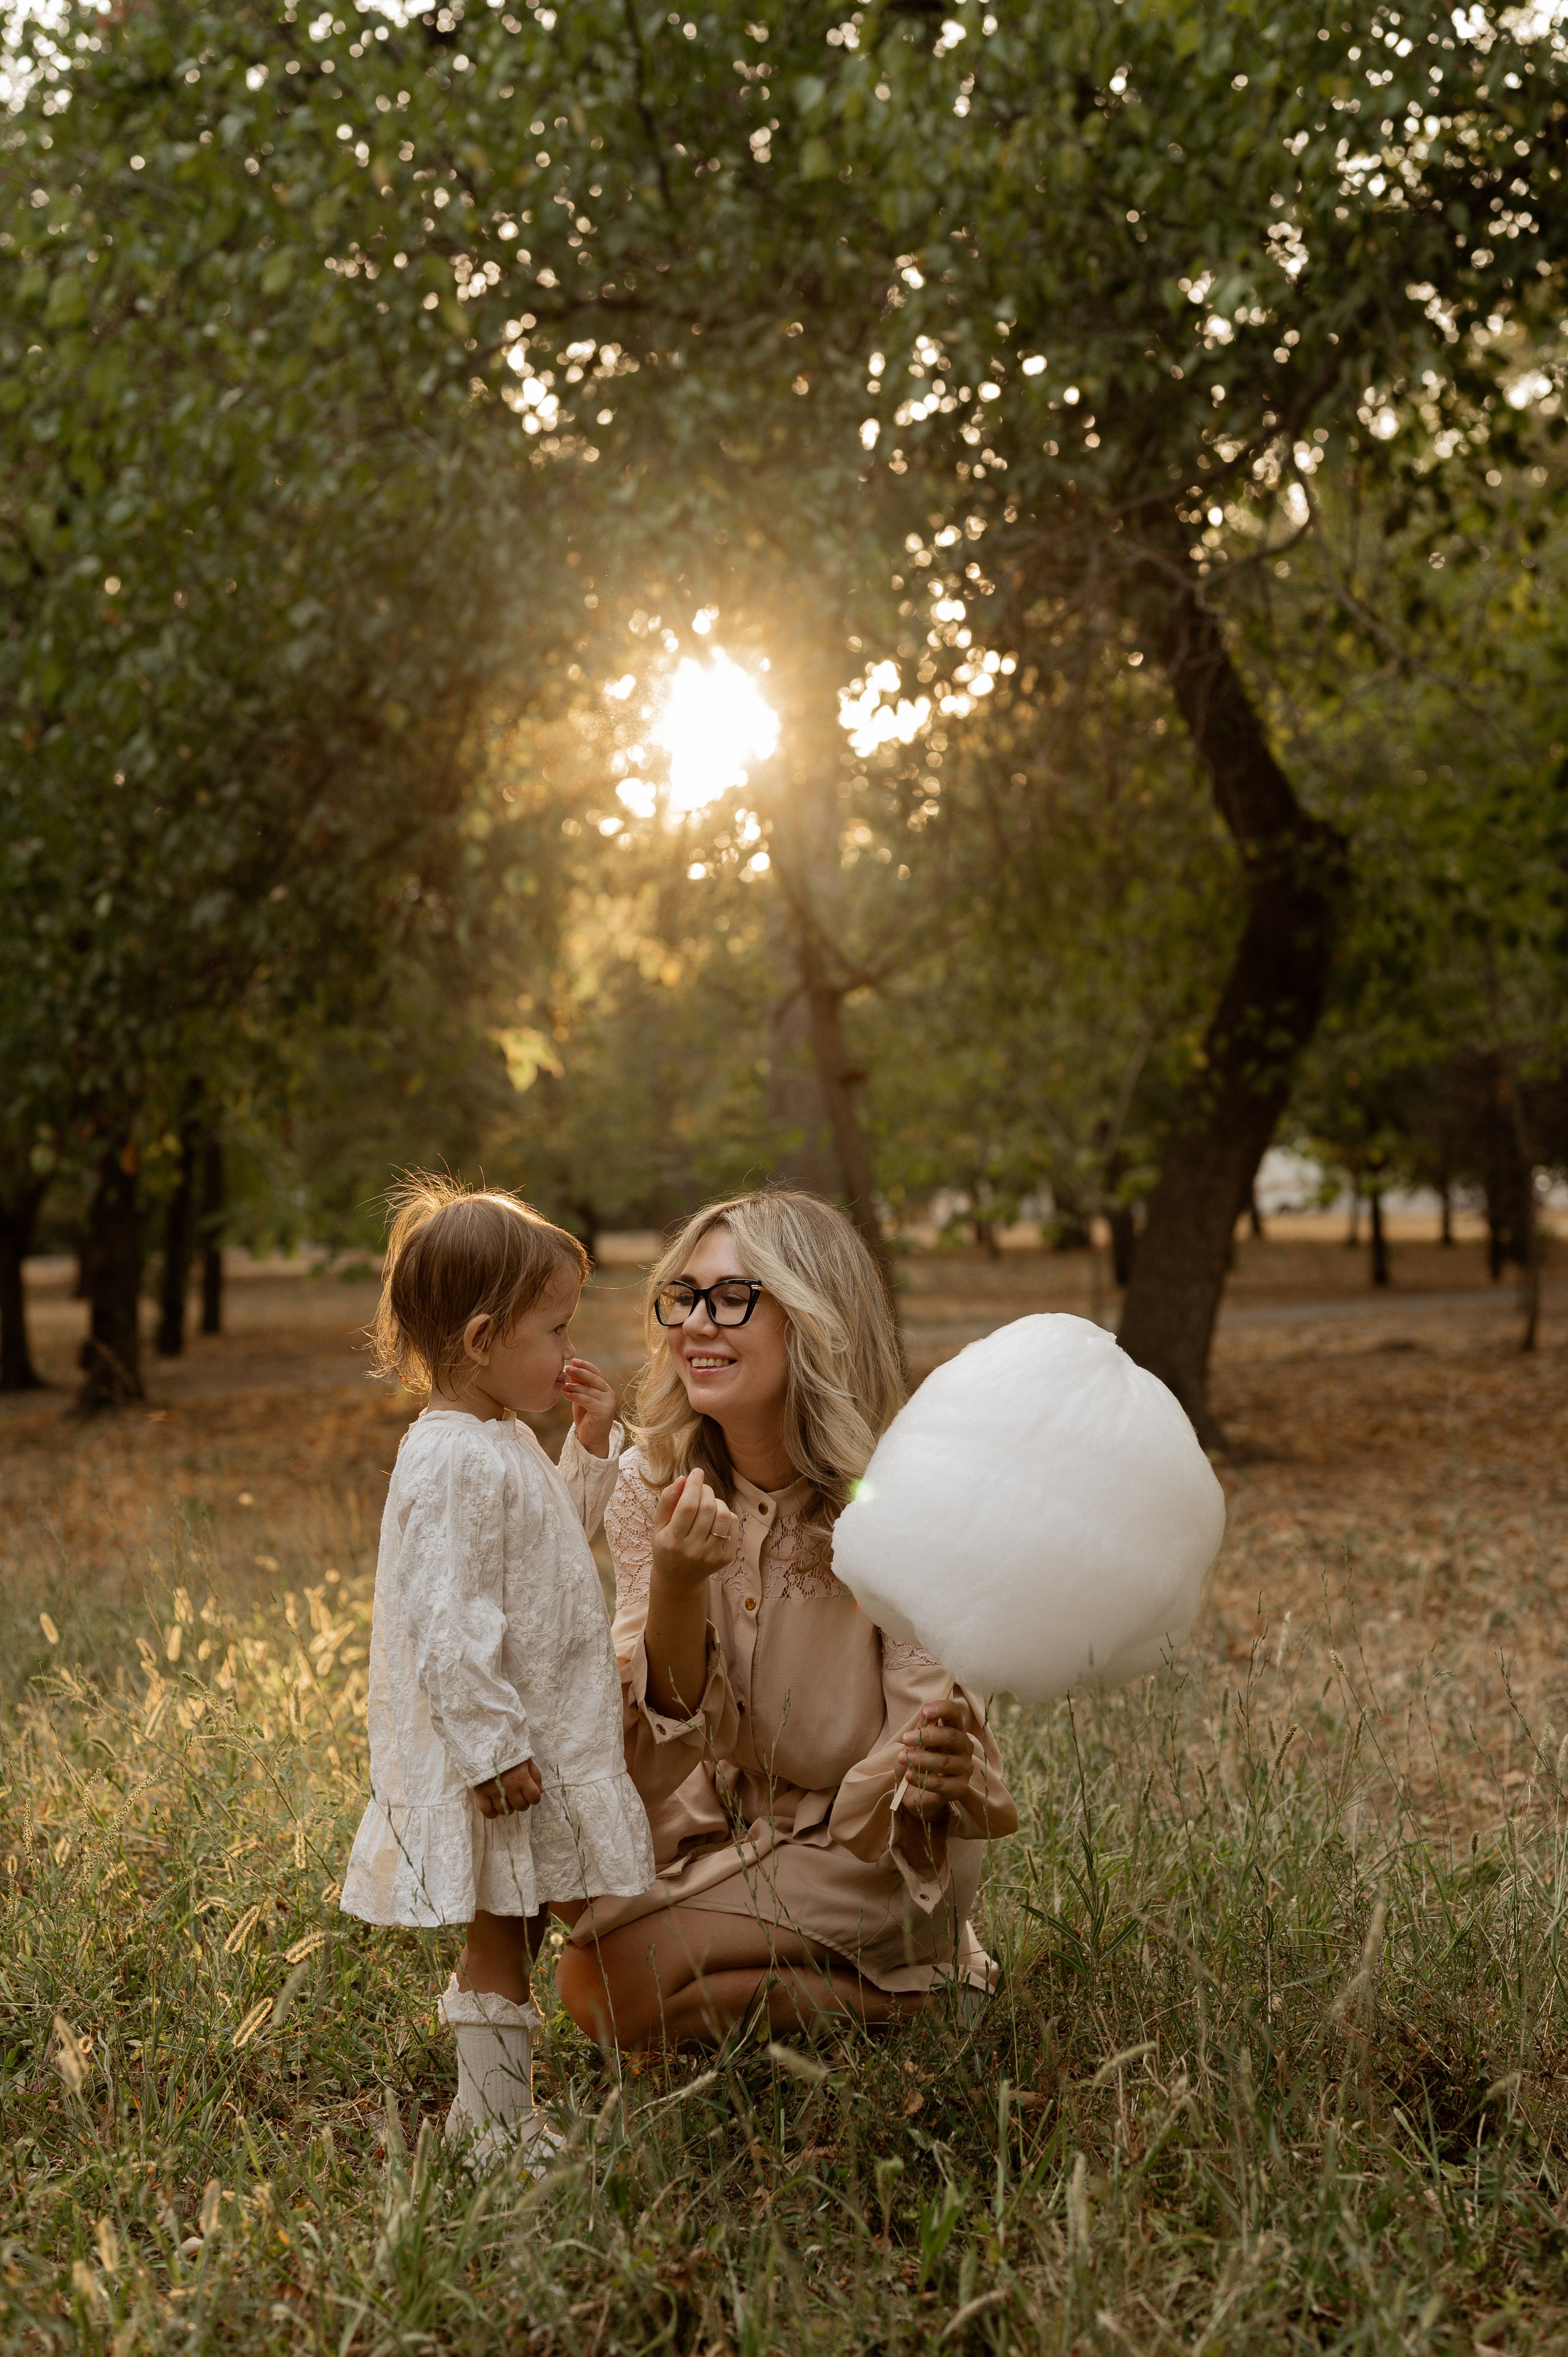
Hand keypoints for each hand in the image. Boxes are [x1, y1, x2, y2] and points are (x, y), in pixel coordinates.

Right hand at [472, 1758, 542, 1818]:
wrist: (484, 1744)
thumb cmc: (508, 1751)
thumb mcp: (525, 1759)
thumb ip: (535, 1775)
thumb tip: (541, 1792)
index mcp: (521, 1777)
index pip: (534, 1797)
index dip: (535, 1798)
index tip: (532, 1795)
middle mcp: (509, 1787)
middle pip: (521, 1806)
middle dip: (523, 1803)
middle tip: (519, 1796)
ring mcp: (494, 1792)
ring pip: (505, 1810)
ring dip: (509, 1807)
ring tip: (507, 1798)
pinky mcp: (481, 1793)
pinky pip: (488, 1811)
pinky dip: (493, 1812)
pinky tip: (495, 1806)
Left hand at [561, 1355, 616, 1455]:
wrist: (591, 1441)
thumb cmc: (585, 1419)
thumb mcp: (580, 1399)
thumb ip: (578, 1386)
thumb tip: (570, 1370)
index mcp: (604, 1388)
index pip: (596, 1372)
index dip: (585, 1366)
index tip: (573, 1360)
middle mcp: (609, 1394)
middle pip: (593, 1378)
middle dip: (579, 1372)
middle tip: (566, 1368)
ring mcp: (608, 1403)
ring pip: (589, 1390)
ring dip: (573, 1386)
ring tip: (561, 1385)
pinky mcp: (604, 1412)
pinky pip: (587, 1400)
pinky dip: (575, 1396)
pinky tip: (566, 1394)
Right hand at [651, 1470, 738, 1595]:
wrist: (679, 1579)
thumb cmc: (667, 1545)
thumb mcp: (659, 1525)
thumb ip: (667, 1500)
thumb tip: (683, 1478)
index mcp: (672, 1541)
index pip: (688, 1506)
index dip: (694, 1485)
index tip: (697, 1472)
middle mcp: (693, 1550)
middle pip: (707, 1509)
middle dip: (706, 1490)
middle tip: (702, 1487)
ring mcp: (711, 1556)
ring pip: (723, 1516)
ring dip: (717, 1501)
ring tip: (708, 1502)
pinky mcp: (726, 1558)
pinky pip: (733, 1526)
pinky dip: (726, 1514)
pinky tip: (715, 1516)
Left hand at [894, 1696, 976, 1821]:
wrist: (915, 1791)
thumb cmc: (918, 1761)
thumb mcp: (914, 1743)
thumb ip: (920, 1730)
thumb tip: (924, 1714)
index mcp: (954, 1730)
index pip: (954, 1714)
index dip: (943, 1709)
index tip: (926, 1710)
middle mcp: (964, 1747)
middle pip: (951, 1736)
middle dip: (927, 1736)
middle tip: (905, 1739)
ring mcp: (964, 1768)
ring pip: (945, 1761)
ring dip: (921, 1759)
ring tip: (902, 1758)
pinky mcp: (959, 1788)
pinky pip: (941, 1784)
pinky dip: (923, 1779)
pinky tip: (909, 1776)